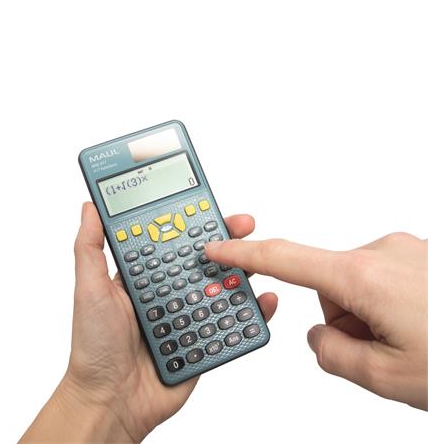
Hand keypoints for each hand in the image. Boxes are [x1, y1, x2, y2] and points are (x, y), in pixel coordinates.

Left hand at [20, 203, 276, 442]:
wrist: (112, 400)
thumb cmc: (94, 346)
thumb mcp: (89, 290)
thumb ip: (90, 248)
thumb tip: (89, 207)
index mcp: (146, 274)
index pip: (174, 238)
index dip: (193, 219)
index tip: (210, 205)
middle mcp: (170, 288)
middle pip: (205, 257)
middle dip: (227, 240)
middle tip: (244, 226)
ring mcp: (189, 311)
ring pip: (223, 284)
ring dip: (244, 270)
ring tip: (257, 259)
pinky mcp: (204, 336)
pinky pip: (232, 320)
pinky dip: (253, 311)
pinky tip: (264, 301)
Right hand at [205, 232, 426, 409]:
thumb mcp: (386, 378)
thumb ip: (332, 354)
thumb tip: (318, 333)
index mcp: (363, 275)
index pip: (285, 258)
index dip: (245, 254)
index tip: (218, 248)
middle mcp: (380, 251)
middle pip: (325, 285)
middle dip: (339, 319)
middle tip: (379, 352)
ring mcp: (402, 250)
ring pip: (354, 286)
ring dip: (366, 316)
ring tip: (408, 342)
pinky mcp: (415, 255)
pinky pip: (379, 279)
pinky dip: (385, 305)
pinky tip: (417, 325)